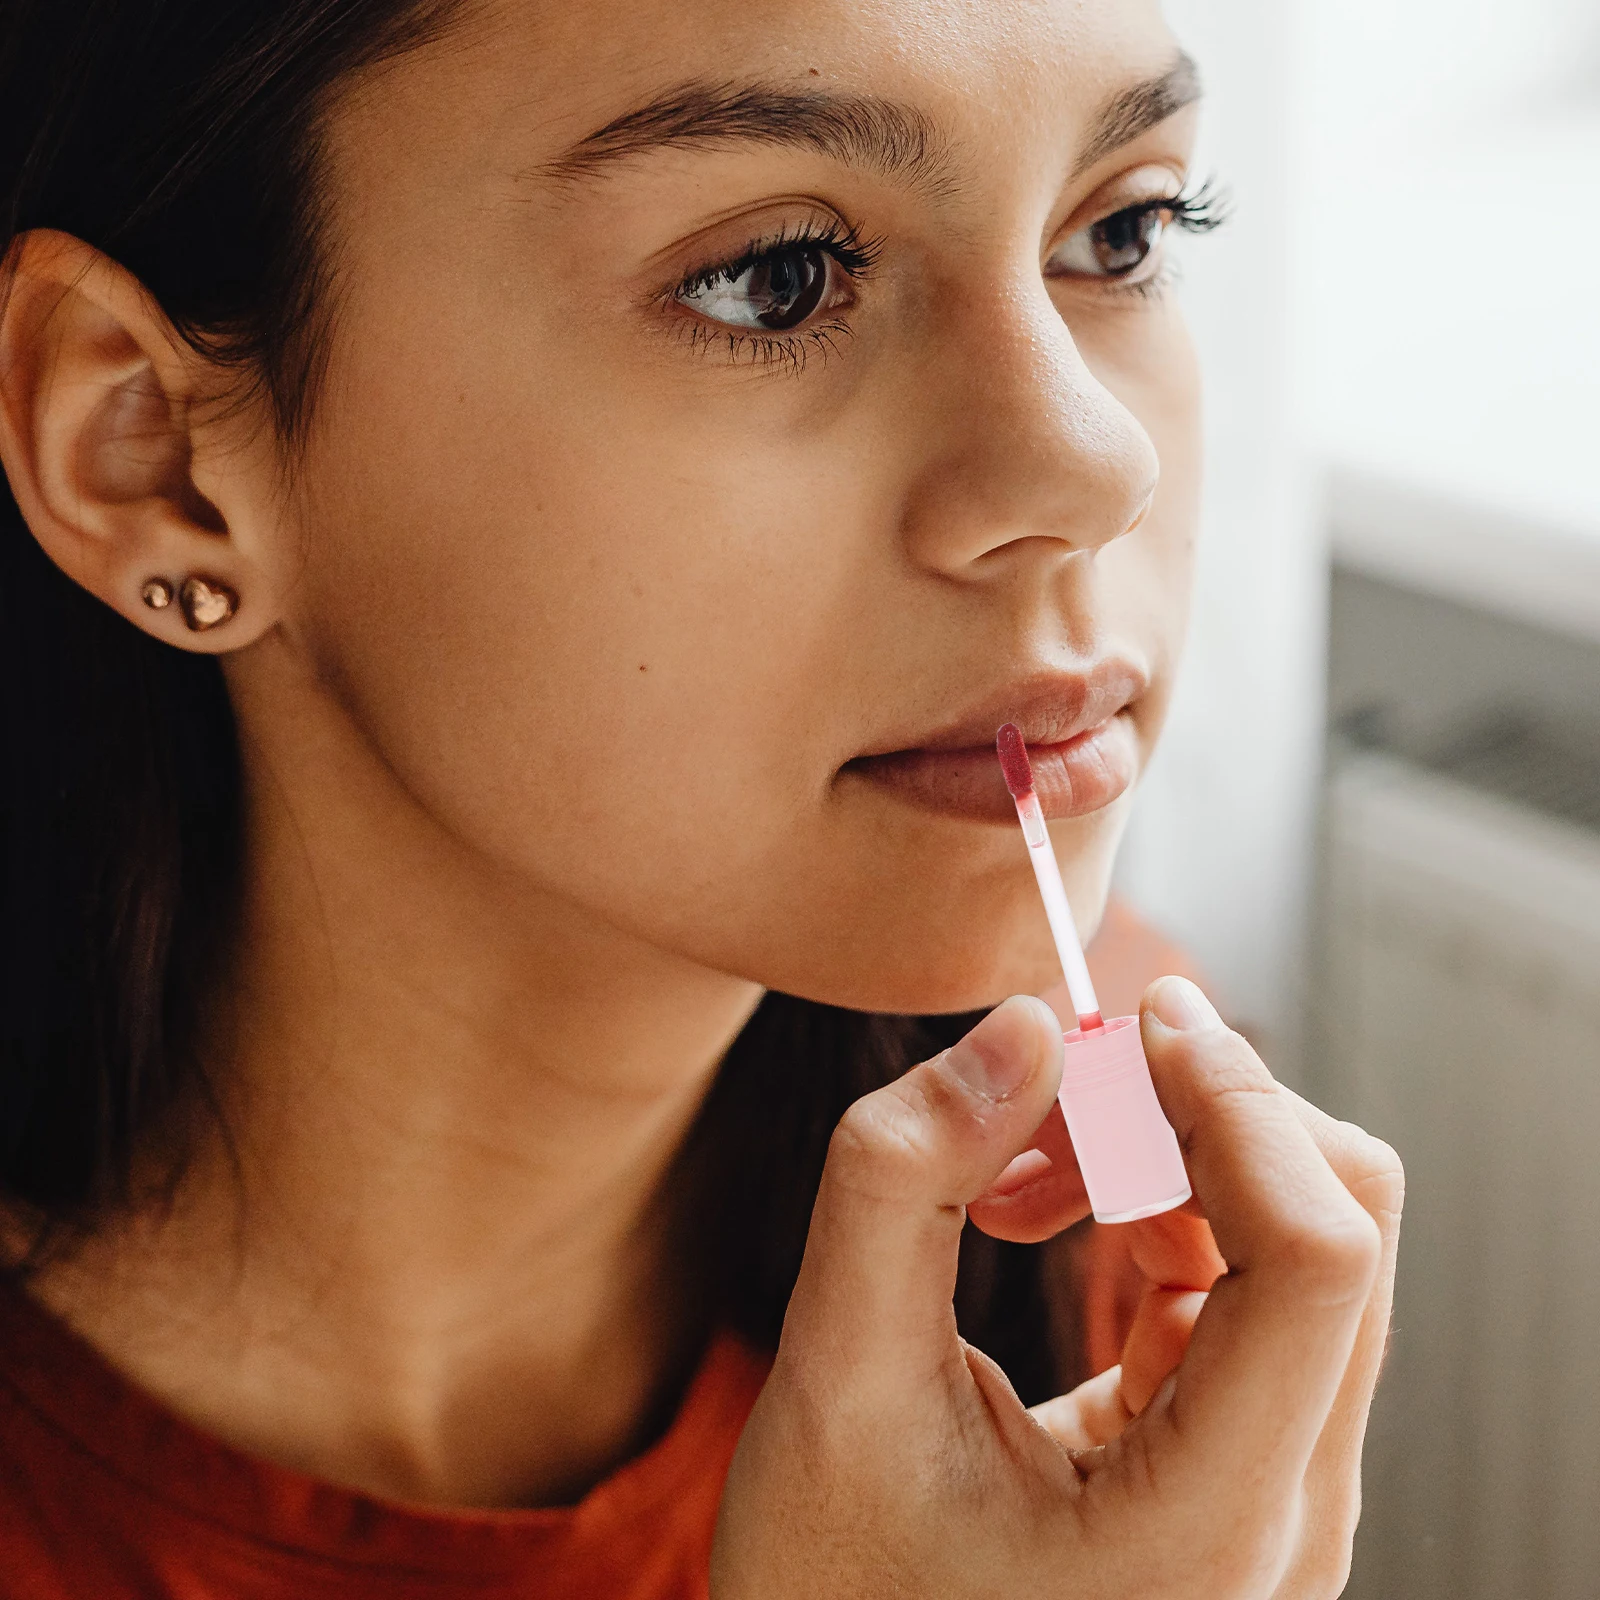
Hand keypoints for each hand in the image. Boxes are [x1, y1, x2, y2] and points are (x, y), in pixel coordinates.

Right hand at [711, 978, 1402, 1598]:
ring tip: (1006, 1175)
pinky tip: (1034, 1213)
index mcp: (1213, 1522)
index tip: (1124, 1018)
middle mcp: (1289, 1514)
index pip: (1317, 1255)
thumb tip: (1025, 1026)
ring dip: (1160, 1155)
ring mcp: (1279, 1491)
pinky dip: (1151, 1205)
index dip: (1231, 1101)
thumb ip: (902, 1183)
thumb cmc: (835, 1585)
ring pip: (1297, 1234)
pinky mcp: (1241, 1457)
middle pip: (1333, 1223)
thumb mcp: (835, 1381)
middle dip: (1188, 1115)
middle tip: (1039, 1091)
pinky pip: (1247, 1275)